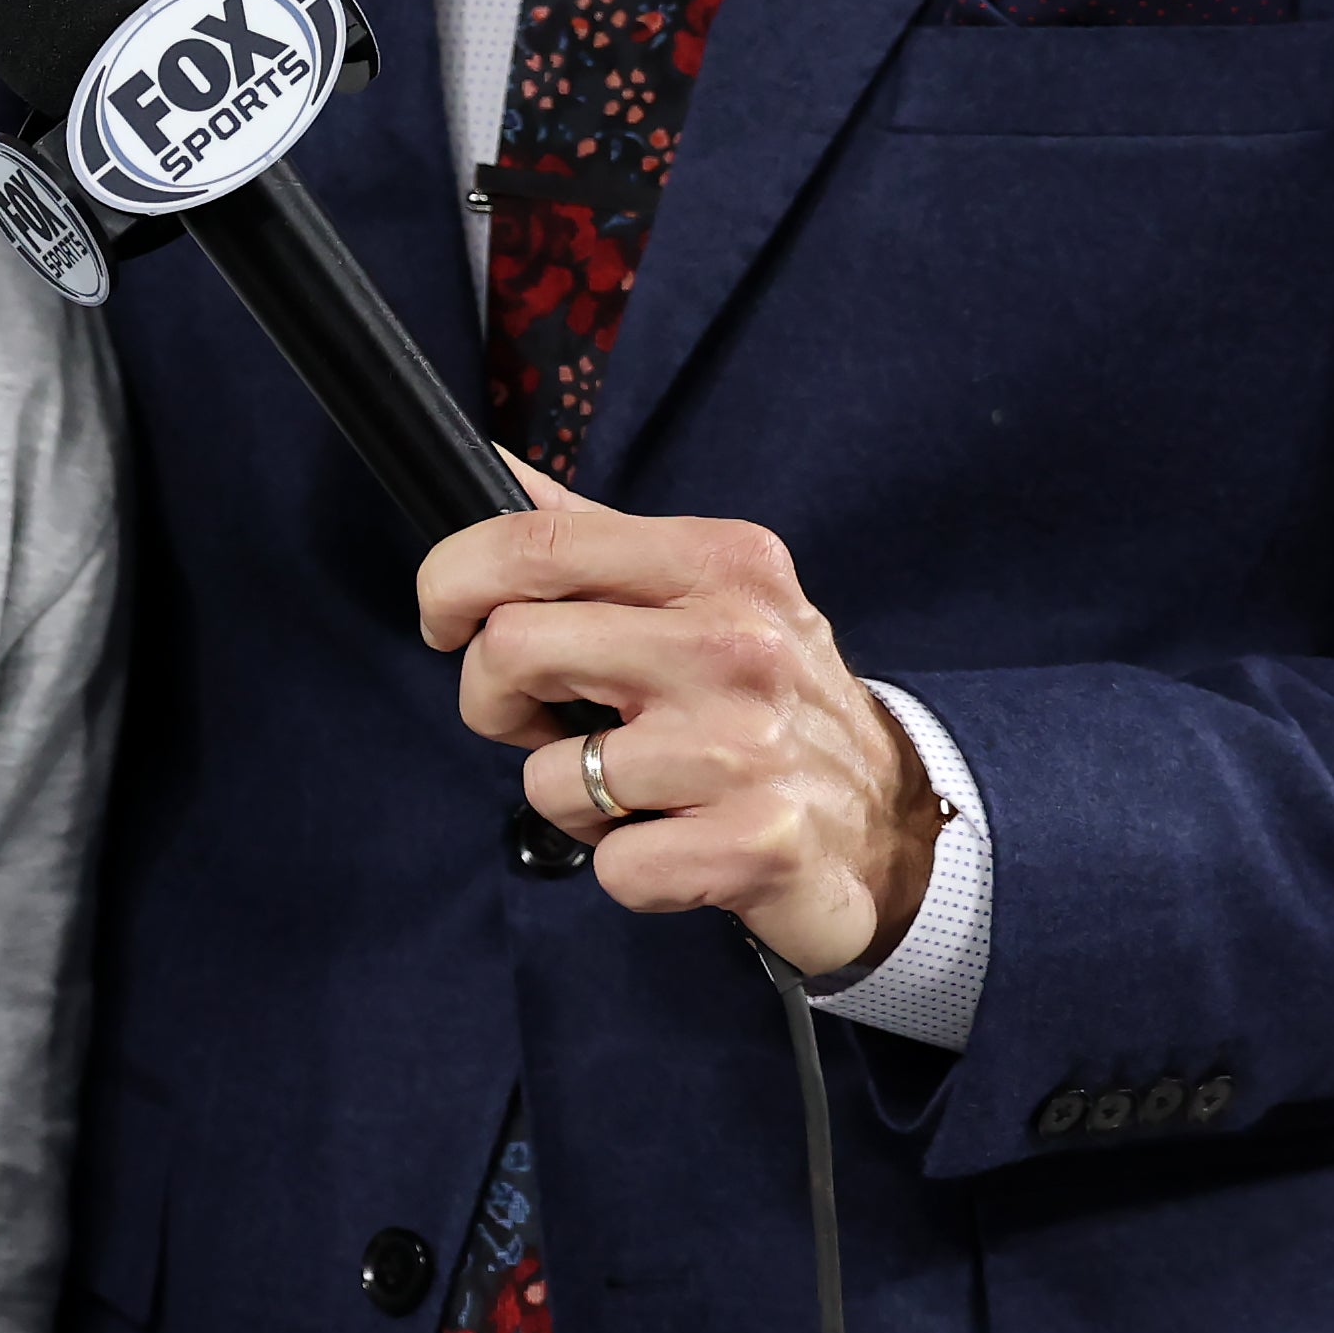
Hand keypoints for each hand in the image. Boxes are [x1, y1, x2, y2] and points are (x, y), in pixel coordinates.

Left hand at [420, 473, 941, 979]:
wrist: (891, 825)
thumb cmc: (769, 702)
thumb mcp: (706, 590)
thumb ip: (593, 535)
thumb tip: (494, 465)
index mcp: (717, 562)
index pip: (535, 543)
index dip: (451, 579)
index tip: (443, 619)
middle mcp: (734, 643)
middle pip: (512, 649)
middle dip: (495, 700)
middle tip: (542, 723)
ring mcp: (745, 747)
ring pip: (549, 774)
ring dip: (570, 798)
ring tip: (636, 789)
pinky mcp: (754, 845)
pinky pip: (612, 865)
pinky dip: (625, 867)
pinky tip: (677, 842)